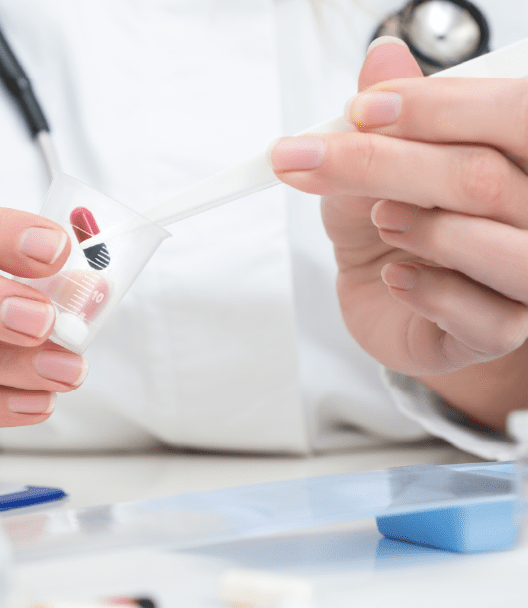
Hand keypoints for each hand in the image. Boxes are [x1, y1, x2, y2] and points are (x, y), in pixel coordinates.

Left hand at [269, 40, 527, 429]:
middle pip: (485, 178)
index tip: (359, 111)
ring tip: (381, 220)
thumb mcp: (376, 161)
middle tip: (318, 161)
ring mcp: (527, 275)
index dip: (434, 107)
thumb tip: (381, 58)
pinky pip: (484, 317)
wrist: (383, 292)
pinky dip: (426, 291)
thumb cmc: (392, 220)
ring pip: (502, 248)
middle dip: (390, 165)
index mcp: (520, 154)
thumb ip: (387, 116)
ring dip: (423, 229)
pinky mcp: (502, 330)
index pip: (509, 114)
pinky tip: (395, 277)